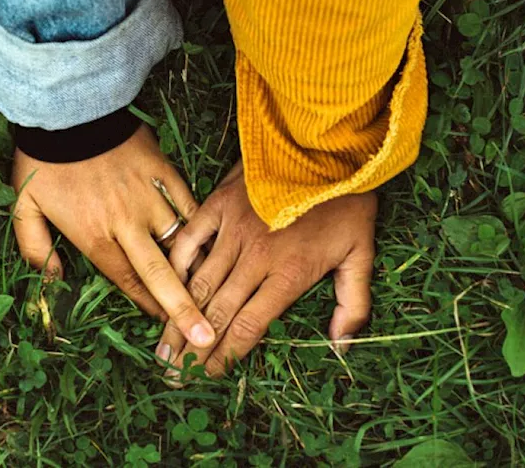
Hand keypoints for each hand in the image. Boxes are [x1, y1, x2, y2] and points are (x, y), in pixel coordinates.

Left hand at [12, 126, 215, 348]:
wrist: (68, 110)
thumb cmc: (44, 162)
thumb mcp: (24, 208)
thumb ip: (36, 249)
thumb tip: (54, 280)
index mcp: (95, 236)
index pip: (128, 282)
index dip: (148, 308)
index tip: (167, 330)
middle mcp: (127, 224)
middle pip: (161, 275)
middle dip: (183, 310)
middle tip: (204, 340)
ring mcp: (149, 198)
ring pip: (180, 241)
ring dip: (195, 269)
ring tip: (213, 293)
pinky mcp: (163, 173)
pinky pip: (187, 205)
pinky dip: (197, 225)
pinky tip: (210, 242)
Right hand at [155, 162, 375, 378]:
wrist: (328, 145)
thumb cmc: (348, 201)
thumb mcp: (362, 254)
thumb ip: (352, 304)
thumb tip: (342, 346)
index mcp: (288, 274)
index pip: (249, 327)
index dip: (226, 356)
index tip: (208, 378)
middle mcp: (255, 257)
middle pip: (218, 313)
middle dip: (193, 349)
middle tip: (173, 376)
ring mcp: (233, 230)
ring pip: (199, 284)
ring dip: (179, 318)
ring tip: (162, 346)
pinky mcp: (220, 204)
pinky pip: (189, 240)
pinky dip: (177, 267)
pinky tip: (166, 289)